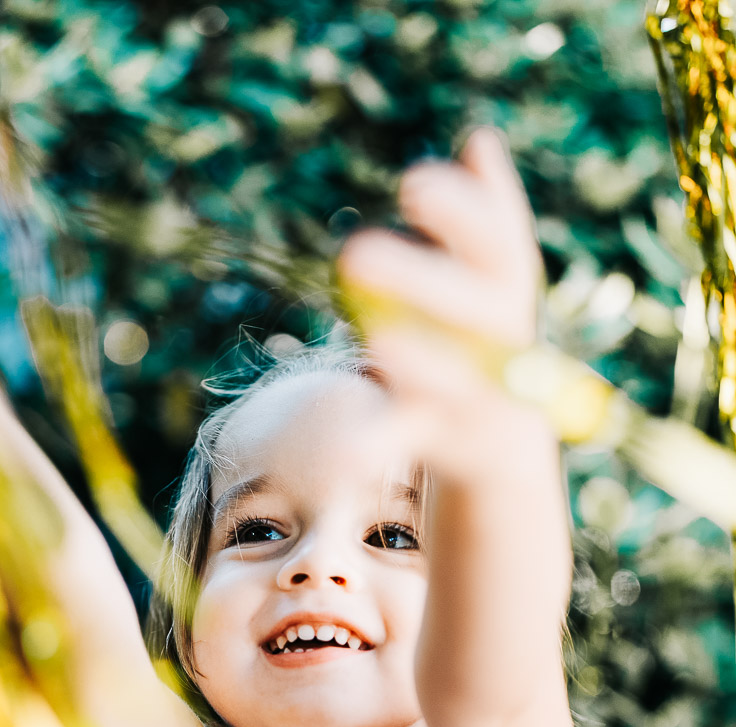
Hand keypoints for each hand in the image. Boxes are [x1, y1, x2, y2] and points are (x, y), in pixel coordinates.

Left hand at [338, 128, 550, 485]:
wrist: (504, 443)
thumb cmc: (485, 339)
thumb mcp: (493, 278)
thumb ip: (485, 214)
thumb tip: (479, 137)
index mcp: (510, 292)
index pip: (497, 243)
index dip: (460, 214)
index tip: (410, 185)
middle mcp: (503, 344)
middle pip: (472, 313)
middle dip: (419, 282)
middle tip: (354, 254)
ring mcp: (477, 397)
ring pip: (451, 382)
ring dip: (418, 364)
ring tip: (378, 344)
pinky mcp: (443, 440)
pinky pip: (409, 441)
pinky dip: (377, 444)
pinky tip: (350, 455)